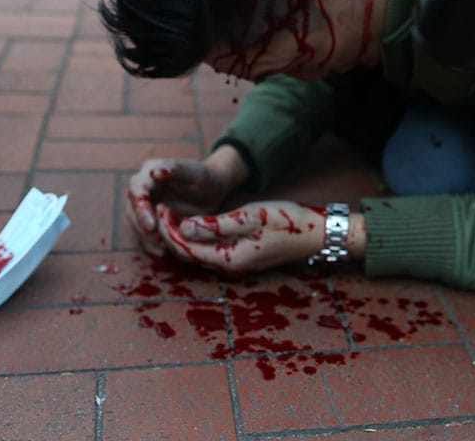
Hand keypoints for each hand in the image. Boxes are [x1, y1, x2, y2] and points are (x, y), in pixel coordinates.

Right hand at [125, 146, 247, 256]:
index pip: (137, 190)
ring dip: (145, 238)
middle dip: (141, 227)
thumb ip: (176, 170)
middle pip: (132, 209)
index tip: (151, 227)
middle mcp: (142, 187)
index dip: (141, 209)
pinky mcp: (149, 218)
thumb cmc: (206, 178)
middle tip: (158, 241)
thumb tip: (153, 172)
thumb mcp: (195, 172)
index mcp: (150, 171)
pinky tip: (163, 252)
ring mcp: (144, 203)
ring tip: (162, 249)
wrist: (212, 189)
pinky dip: (151, 244)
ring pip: (135, 224)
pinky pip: (144, 233)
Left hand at [154, 200, 329, 274]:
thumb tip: (184, 227)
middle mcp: (228, 266)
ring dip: (181, 236)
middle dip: (170, 234)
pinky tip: (192, 222)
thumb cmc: (286, 222)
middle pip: (188, 254)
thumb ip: (215, 224)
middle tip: (159, 209)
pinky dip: (196, 237)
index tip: (160, 208)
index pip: (186, 248)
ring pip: (197, 253)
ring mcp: (235, 263)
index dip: (169, 230)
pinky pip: (209, 250)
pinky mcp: (240, 257)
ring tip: (169, 213)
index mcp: (229, 259)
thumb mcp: (250, 217)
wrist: (315, 234)